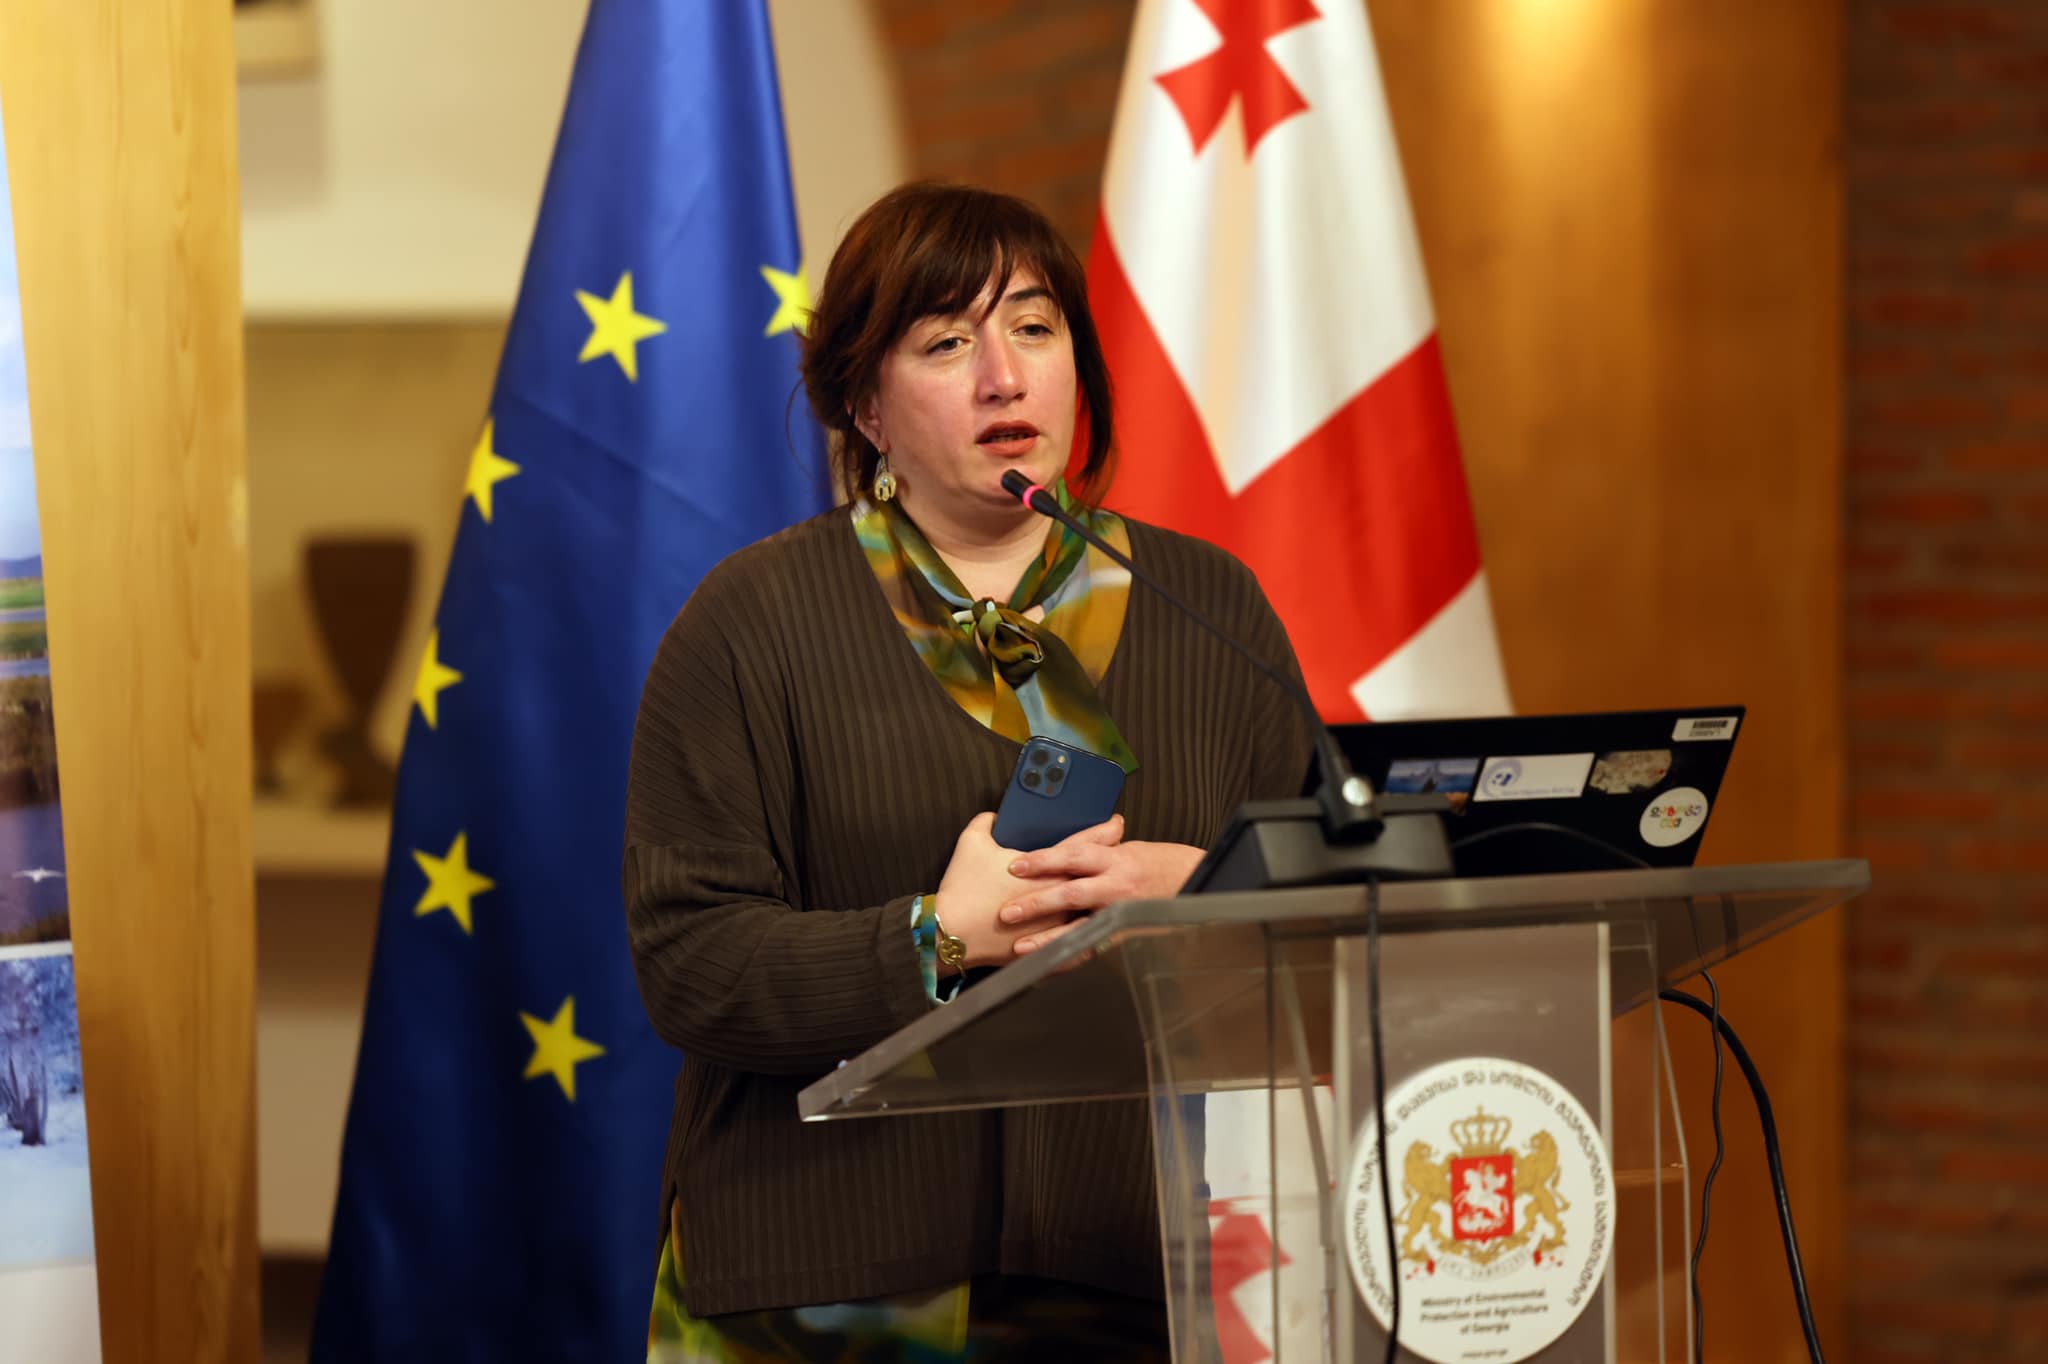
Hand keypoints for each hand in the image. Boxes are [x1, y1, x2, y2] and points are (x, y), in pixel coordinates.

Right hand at [930, 812, 1116, 969]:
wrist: (952, 934)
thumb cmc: (963, 889)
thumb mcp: (971, 843)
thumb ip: (986, 823)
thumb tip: (996, 816)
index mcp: (1046, 868)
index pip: (1083, 844)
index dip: (1102, 831)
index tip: (1116, 823)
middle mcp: (1059, 895)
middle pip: (1095, 874)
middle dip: (1112, 858)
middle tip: (1124, 851)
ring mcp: (1058, 924)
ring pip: (1093, 909)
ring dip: (1107, 897)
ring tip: (1116, 888)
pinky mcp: (1049, 947)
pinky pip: (1078, 942)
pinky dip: (1091, 935)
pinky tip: (1099, 930)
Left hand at [998, 821, 1205, 954]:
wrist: (1193, 882)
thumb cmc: (1157, 863)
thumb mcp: (1125, 847)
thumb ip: (1093, 846)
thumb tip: (1061, 841)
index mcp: (1115, 859)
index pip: (1073, 856)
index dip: (1043, 860)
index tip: (1015, 865)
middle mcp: (1116, 886)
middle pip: (1071, 894)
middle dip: (1038, 903)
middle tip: (1007, 911)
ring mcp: (1120, 914)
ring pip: (1080, 928)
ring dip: (1048, 938)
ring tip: (1021, 948)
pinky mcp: (1123, 935)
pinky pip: (1093, 949)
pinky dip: (1070, 957)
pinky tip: (1048, 965)